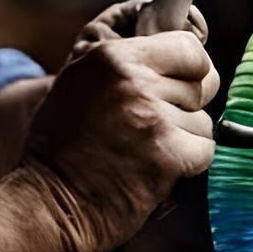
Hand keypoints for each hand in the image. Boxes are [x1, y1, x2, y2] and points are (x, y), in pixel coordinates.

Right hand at [0, 0, 217, 251]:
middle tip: (152, 126)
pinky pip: (204, 150)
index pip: (189, 47)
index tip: (178, 84)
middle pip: (201, 84)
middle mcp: (135, 82)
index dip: (190, 68)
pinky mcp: (169, 155)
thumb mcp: (81, 84)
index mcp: (112, 57)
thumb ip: (128, 64)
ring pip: (203, 120)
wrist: (48, 203)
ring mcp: (153, 119)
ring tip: (145, 150)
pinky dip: (188, 163)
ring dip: (184, 138)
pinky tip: (156, 168)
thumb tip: (180, 54)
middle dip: (185, 106)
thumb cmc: (62, 148)